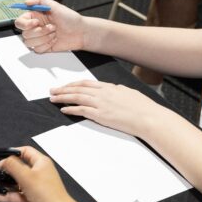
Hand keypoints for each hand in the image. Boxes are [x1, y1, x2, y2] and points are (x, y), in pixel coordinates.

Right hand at [0, 147, 77, 201]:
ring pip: (14, 183)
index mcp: (40, 162)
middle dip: (3, 169)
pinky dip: (2, 195)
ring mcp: (33, 187)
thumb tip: (1, 162)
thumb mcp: (26, 176)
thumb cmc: (47, 193)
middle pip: (17, 167)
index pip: (24, 151)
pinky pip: (14, 195)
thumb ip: (11, 166)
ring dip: (0, 183)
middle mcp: (37, 173)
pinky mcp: (30, 199)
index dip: (11, 152)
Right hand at [14, 0, 85, 53]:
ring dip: (43, 38)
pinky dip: (46, 45)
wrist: (80, 32)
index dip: (25, 24)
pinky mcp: (43, 47)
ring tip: (54, 33)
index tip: (36, 22)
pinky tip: (54, 40)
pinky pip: (37, 49)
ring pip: (29, 43)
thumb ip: (40, 0)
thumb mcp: (56, 5)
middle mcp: (36, 27)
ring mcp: (39, 38)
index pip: (20, 22)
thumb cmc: (71, 19)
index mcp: (35, 16)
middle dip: (39, 31)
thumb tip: (26, 2)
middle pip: (24, 33)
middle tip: (52, 27)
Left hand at [48, 80, 167, 138]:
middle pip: (78, 88)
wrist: (149, 118)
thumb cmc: (143, 108)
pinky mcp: (101, 115)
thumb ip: (118, 91)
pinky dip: (71, 109)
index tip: (65, 86)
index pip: (86, 83)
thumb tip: (114, 90)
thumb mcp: (129, 93)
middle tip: (53, 90)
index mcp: (109, 87)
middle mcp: (103, 93)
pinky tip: (63, 110)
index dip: (73, 84)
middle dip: (63, 89)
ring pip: (76, 97)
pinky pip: (81, 110)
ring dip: (63, 98)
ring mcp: (101, 104)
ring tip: (53, 99)